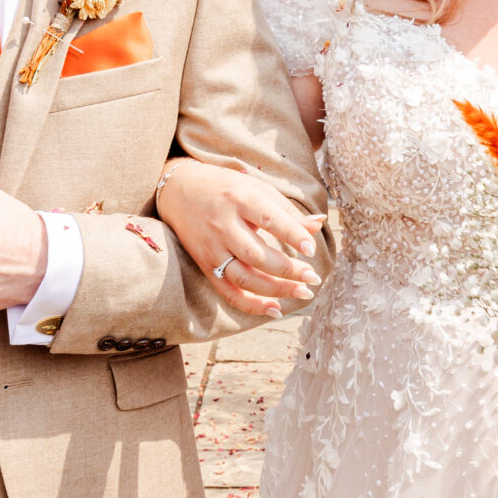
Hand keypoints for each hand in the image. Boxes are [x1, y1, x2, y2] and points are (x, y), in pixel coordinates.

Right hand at [155, 159, 324, 316]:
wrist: (179, 190)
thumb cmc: (225, 188)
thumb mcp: (256, 189)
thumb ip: (286, 211)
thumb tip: (319, 224)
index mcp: (240, 199)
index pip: (269, 219)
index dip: (291, 235)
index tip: (312, 250)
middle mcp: (224, 225)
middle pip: (256, 254)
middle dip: (287, 270)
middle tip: (313, 278)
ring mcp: (213, 248)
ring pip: (244, 277)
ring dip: (275, 290)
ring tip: (303, 292)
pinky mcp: (206, 265)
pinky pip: (228, 292)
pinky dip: (251, 305)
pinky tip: (275, 309)